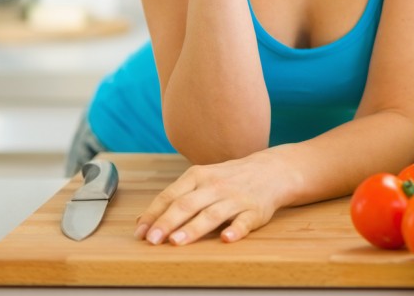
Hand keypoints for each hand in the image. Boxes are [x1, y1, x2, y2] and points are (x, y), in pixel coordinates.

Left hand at [135, 152, 284, 244]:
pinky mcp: (255, 211)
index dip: (154, 214)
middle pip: (188, 204)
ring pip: (212, 214)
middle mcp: (216, 186)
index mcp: (199, 176)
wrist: (272, 170)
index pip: (171, 195)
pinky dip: (236, 230)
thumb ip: (175, 197)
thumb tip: (143, 221)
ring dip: (194, 228)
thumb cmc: (229, 178)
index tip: (140, 233)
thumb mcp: (202, 179)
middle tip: (153, 240)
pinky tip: (227, 238)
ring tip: (177, 242)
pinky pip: (244, 221)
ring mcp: (236, 198)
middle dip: (168, 222)